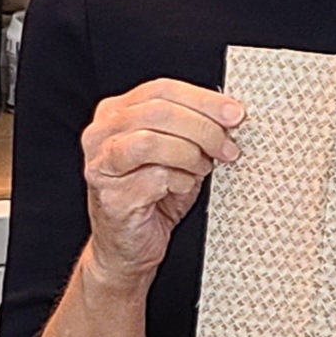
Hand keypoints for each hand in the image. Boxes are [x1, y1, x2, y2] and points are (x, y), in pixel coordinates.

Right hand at [78, 79, 244, 293]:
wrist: (129, 247)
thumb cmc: (153, 197)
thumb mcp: (176, 152)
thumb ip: (192, 129)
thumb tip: (229, 115)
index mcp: (115, 113)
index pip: (161, 90)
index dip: (203, 99)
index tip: (234, 113)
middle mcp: (101, 135)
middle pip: (158, 112)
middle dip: (203, 127)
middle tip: (227, 146)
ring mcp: (101, 165)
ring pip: (152, 141)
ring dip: (190, 154)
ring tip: (204, 168)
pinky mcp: (111, 196)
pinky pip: (155, 178)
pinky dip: (181, 182)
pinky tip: (183, 188)